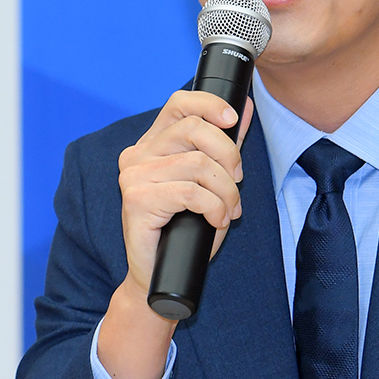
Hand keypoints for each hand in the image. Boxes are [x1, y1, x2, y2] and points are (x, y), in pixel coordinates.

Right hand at [98, 91, 252, 378]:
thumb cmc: (184, 228)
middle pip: (193, 128)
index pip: (179, 103)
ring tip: (229, 211)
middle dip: (228, 153)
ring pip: (199, 164)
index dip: (210, 104)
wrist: (158, 275)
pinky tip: (217, 221)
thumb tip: (245, 106)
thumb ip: (224, 144)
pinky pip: (192, 192)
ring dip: (226, 191)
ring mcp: (134, 176)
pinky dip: (215, 207)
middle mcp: (137, 154)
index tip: (233, 119)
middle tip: (238, 180)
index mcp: (153, 143)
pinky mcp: (137, 199)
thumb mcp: (212, 180)